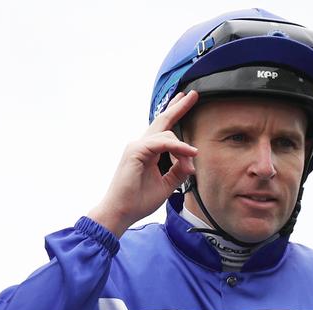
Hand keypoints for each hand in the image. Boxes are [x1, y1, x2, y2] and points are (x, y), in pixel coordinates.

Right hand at [88, 91, 198, 237]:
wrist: (121, 212)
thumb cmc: (138, 200)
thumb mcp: (166, 184)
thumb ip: (178, 170)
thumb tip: (192, 160)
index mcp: (148, 151)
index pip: (164, 130)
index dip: (175, 114)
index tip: (186, 100)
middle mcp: (142, 145)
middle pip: (162, 121)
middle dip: (178, 107)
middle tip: (191, 94)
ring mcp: (137, 146)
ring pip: (168, 135)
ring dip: (183, 148)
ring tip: (191, 161)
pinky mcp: (135, 151)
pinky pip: (162, 143)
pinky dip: (177, 147)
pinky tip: (189, 152)